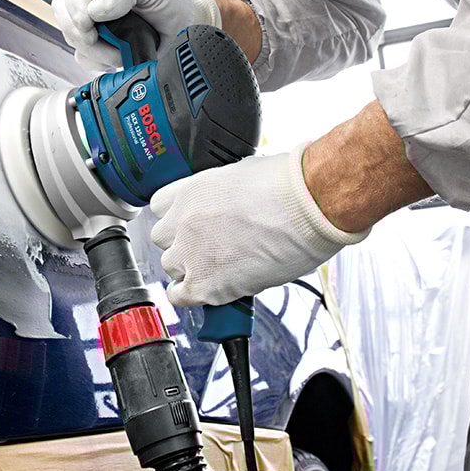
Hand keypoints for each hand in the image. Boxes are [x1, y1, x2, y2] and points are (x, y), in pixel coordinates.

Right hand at [53, 0, 220, 69]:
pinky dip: (99, 62)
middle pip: (63, 12)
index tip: (88, 20)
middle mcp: (94, 1)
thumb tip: (95, 10)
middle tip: (95, 38)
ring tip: (119, 49)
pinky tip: (118, 57)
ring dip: (93, 49)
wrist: (184, 28)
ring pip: (72, 38)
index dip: (74, 2)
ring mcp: (95, 26)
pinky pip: (84, 58)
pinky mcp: (100, 49)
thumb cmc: (168, 0)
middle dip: (77, 29)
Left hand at [150, 143, 367, 306]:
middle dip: (182, 243)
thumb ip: (223, 191)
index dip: (177, 217)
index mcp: (192, 190)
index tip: (188, 224)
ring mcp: (191, 254)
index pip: (159, 206)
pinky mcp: (205, 284)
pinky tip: (209, 290)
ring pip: (170, 268)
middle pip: (162, 239)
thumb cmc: (289, 187)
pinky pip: (179, 297)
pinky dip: (191, 296)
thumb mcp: (243, 173)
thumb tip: (229, 202)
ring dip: (189, 269)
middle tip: (207, 246)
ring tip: (217, 268)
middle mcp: (183, 221)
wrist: (309, 207)